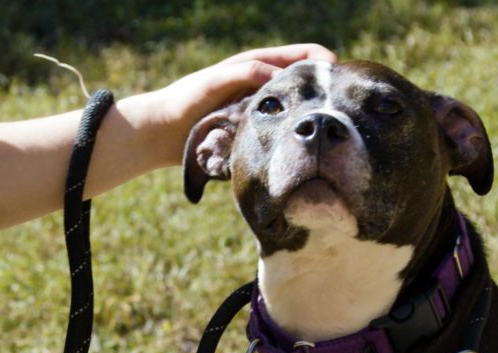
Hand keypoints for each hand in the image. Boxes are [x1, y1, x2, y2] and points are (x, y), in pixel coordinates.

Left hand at [146, 43, 337, 164]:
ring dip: (307, 120)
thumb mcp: (215, 81)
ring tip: (322, 132)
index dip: (324, 62)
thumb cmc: (184, 101)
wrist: (160, 134)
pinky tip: (299, 151)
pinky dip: (290, 141)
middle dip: (322, 93)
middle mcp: (264, 87)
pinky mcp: (254, 136)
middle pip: (305, 86)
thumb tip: (281, 77)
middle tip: (336, 110)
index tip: (337, 78)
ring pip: (294, 114)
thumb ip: (246, 73)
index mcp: (259, 65)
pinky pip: (279, 136)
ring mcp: (260, 113)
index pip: (304, 55)